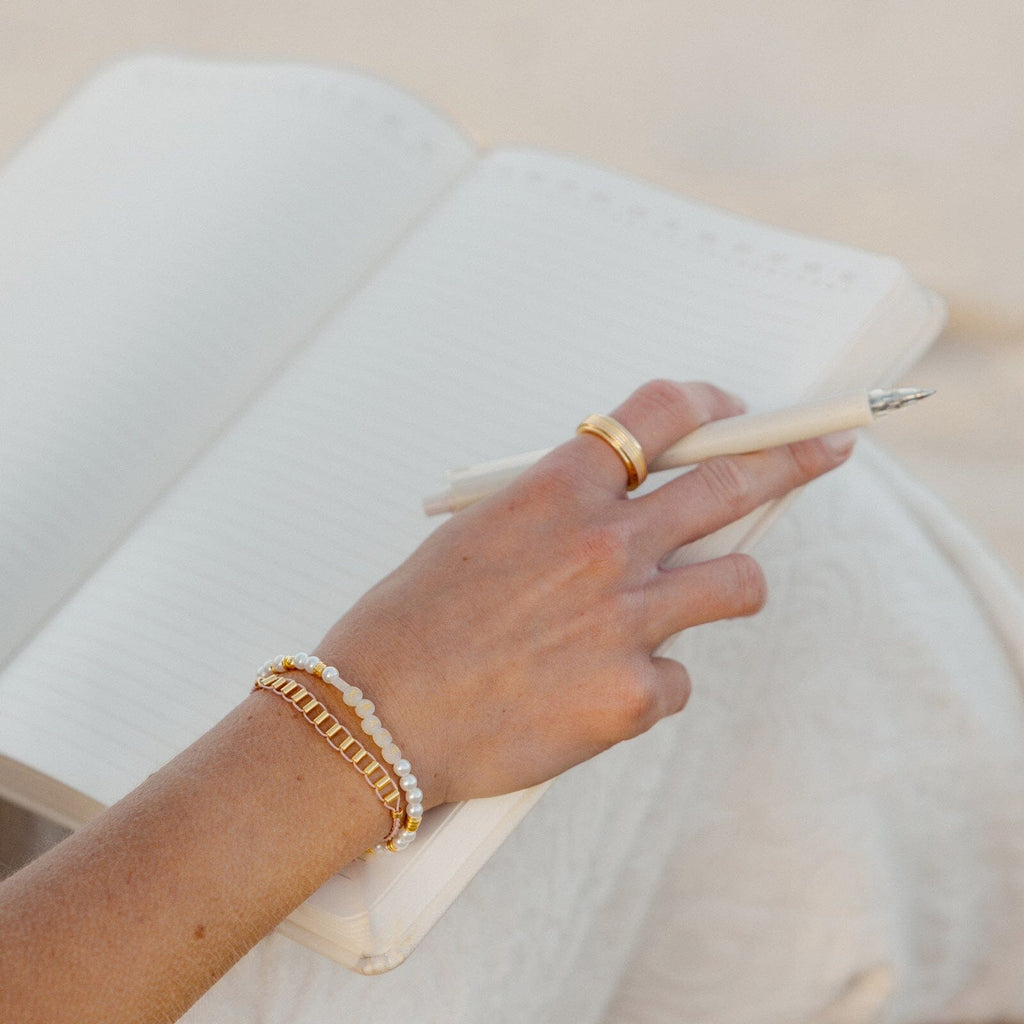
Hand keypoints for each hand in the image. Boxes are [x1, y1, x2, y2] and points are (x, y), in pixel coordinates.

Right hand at [316, 380, 854, 807]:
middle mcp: (602, 545)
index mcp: (554, 491)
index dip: (712, 406)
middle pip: (730, 484)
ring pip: (739, 583)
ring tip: (708, 597)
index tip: (734, 412)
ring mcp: (625, 621)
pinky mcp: (631, 696)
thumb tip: (625, 508)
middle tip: (823, 451)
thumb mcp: (480, 537)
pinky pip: (677, 678)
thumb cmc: (411, 625)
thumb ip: (559, 515)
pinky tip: (598, 694)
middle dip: (789, 460)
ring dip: (731, 584)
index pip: (662, 413)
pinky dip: (650, 683)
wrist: (374, 719)